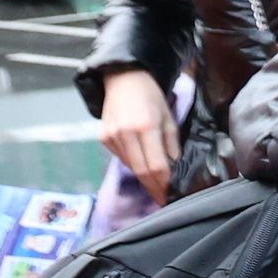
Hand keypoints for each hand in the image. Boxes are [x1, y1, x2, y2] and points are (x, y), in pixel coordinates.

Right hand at [96, 68, 176, 189]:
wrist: (123, 79)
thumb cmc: (151, 97)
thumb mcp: (169, 118)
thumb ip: (172, 144)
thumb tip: (173, 167)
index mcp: (146, 127)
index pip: (156, 166)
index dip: (164, 183)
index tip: (170, 193)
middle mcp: (125, 133)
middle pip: (141, 171)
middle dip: (153, 187)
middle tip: (163, 198)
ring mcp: (111, 136)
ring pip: (130, 166)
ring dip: (143, 176)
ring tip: (155, 182)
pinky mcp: (103, 137)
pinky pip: (121, 157)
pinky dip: (132, 163)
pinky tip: (141, 161)